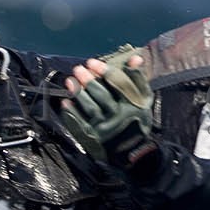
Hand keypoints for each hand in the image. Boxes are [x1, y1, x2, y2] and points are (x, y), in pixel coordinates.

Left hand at [59, 48, 152, 162]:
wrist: (134, 152)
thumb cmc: (137, 120)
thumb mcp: (144, 100)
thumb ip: (138, 79)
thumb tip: (134, 57)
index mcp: (133, 105)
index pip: (119, 84)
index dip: (104, 71)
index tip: (92, 62)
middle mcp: (120, 116)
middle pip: (102, 95)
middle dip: (89, 80)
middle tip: (78, 69)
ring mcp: (107, 128)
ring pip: (91, 108)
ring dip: (78, 93)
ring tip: (69, 81)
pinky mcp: (95, 138)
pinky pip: (81, 124)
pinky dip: (72, 112)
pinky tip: (65, 101)